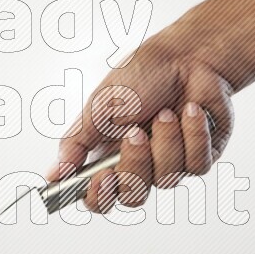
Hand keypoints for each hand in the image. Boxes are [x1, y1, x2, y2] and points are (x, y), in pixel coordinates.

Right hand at [45, 9, 236, 213]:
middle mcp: (139, 165)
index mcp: (109, 155)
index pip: (99, 198)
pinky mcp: (201, 156)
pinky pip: (196, 165)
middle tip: (135, 133)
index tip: (101, 177)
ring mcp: (171, 163)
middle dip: (135, 165)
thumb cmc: (141, 75)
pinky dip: (192, 135)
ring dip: (166, 141)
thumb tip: (53, 174)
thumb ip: (76, 144)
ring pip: (167, 180)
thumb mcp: (99, 107)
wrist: (186, 55)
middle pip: (133, 196)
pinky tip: (191, 111)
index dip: (98, 196)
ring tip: (166, 112)